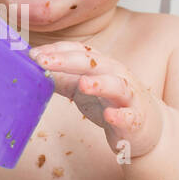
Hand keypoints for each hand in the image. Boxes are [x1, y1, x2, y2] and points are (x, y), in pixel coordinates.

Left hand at [28, 42, 163, 157]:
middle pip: (92, 62)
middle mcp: (116, 75)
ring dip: (99, 84)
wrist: (146, 127)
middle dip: (67, 60)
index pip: (77, 51)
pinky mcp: (136, 119)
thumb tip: (33, 72)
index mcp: (101, 65)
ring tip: (82, 84)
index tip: (32, 55)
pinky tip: (109, 116)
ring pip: (116, 85)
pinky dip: (120, 115)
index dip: (55, 51)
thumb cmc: (112, 103)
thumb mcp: (83, 88)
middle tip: (43, 61)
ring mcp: (128, 96)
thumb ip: (61, 79)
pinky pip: (129, 116)